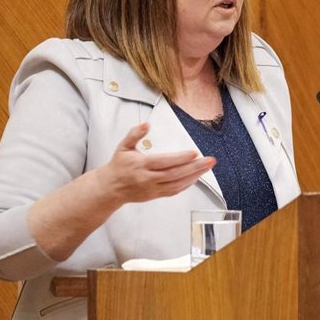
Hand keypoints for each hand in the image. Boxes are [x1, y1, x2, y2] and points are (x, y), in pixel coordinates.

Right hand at [96, 123, 215, 203]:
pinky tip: (196, 177)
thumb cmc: (118, 166)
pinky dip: (187, 185)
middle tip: (210, 161)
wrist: (110, 188)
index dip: (180, 158)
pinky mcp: (156, 195)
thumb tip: (146, 124)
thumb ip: (134, 134)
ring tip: (207, 167)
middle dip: (195, 167)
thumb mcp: (123, 147)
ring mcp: (153, 188)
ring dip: (195, 176)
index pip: (164, 161)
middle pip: (175, 174)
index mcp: (141, 165)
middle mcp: (148, 178)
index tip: (194, 153)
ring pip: (177, 184)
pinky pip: (174, 191)